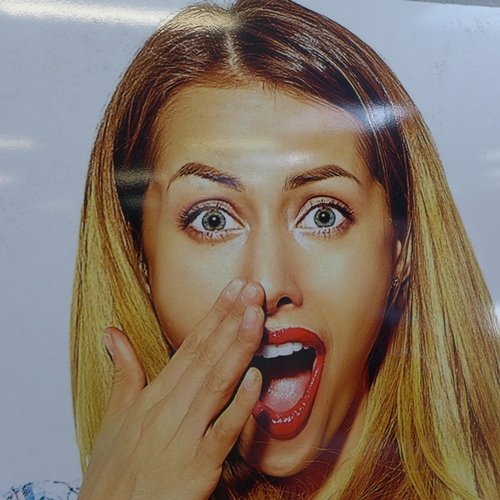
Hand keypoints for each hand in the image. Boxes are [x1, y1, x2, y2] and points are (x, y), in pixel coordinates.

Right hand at [78, 279, 263, 499]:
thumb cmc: (112, 470)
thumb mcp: (113, 416)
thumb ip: (123, 372)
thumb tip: (112, 335)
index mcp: (154, 395)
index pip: (190, 346)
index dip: (214, 316)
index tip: (233, 291)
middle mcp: (170, 409)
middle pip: (207, 356)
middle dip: (232, 320)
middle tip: (253, 290)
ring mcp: (186, 436)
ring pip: (217, 384)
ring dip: (238, 349)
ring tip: (257, 318)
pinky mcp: (199, 466)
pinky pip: (223, 432)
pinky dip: (240, 405)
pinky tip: (256, 379)